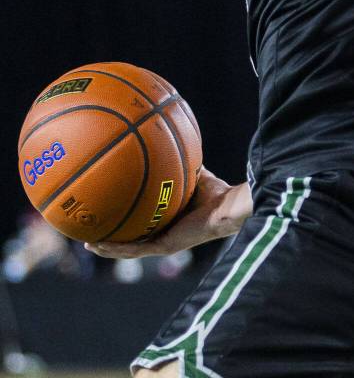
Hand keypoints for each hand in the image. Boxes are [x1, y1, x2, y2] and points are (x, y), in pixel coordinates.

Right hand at [85, 169, 244, 258]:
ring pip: (128, 250)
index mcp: (168, 222)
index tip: (107, 212)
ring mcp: (164, 243)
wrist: (228, 207)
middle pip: (131, 239)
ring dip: (108, 247)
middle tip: (90, 231)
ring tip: (87, 243)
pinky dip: (117, 248)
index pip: (142, 223)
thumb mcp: (190, 174)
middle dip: (111, 236)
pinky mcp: (166, 247)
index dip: (125, 219)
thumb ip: (175, 163)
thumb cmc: (216, 192)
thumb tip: (162, 141)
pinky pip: (136, 250)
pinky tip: (100, 244)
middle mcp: (164, 234)